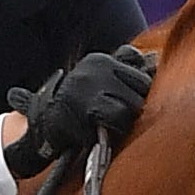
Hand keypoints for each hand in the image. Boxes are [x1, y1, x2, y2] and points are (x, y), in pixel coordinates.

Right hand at [3, 46, 155, 175]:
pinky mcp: (85, 111)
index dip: (141, 95)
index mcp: (100, 61)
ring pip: (130, 108)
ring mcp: (90, 91)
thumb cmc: (73, 105)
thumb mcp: (94, 78)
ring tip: (112, 127)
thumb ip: (122, 69)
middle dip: (135, 108)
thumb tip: (153, 64)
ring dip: (125, 122)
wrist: (40, 124)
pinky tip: (101, 133)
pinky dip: (112, 131)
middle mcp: (96, 71)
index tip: (130, 106)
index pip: (141, 76)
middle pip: (140, 91)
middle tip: (122, 120)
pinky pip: (115, 122)